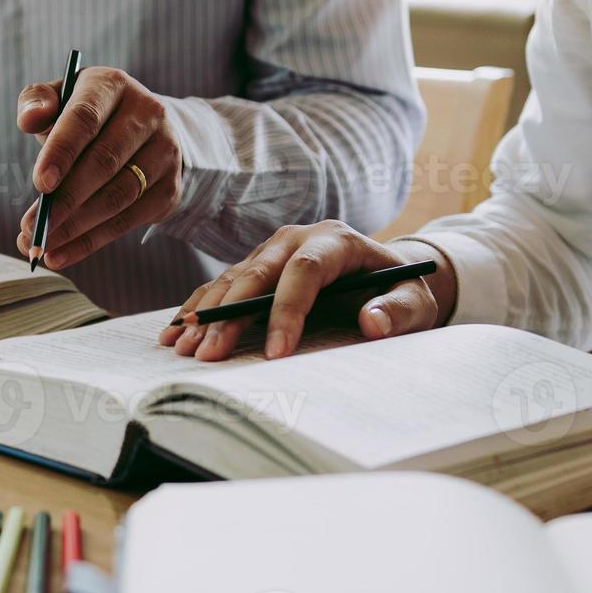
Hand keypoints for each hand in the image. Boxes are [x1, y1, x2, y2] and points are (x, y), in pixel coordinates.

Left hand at [15, 67, 182, 269]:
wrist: (145, 129)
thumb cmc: (87, 114)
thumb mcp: (61, 98)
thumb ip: (37, 102)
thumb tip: (28, 119)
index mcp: (112, 85)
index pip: (86, 118)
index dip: (62, 151)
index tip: (40, 183)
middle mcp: (147, 114)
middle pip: (105, 162)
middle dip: (65, 199)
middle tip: (31, 228)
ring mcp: (164, 151)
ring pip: (118, 196)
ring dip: (76, 226)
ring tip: (41, 244)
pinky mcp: (170, 187)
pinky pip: (129, 220)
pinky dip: (91, 241)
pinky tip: (62, 253)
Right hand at [156, 221, 455, 361]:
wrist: (384, 275)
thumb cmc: (399, 290)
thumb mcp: (415, 300)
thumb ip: (399, 310)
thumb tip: (373, 322)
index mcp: (337, 241)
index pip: (305, 271)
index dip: (287, 311)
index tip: (276, 354)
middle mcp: (297, 238)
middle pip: (257, 272)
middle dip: (230, 316)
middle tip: (209, 355)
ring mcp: (272, 250)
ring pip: (233, 278)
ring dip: (206, 314)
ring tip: (183, 348)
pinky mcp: (256, 266)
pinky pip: (222, 284)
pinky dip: (199, 308)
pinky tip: (176, 332)